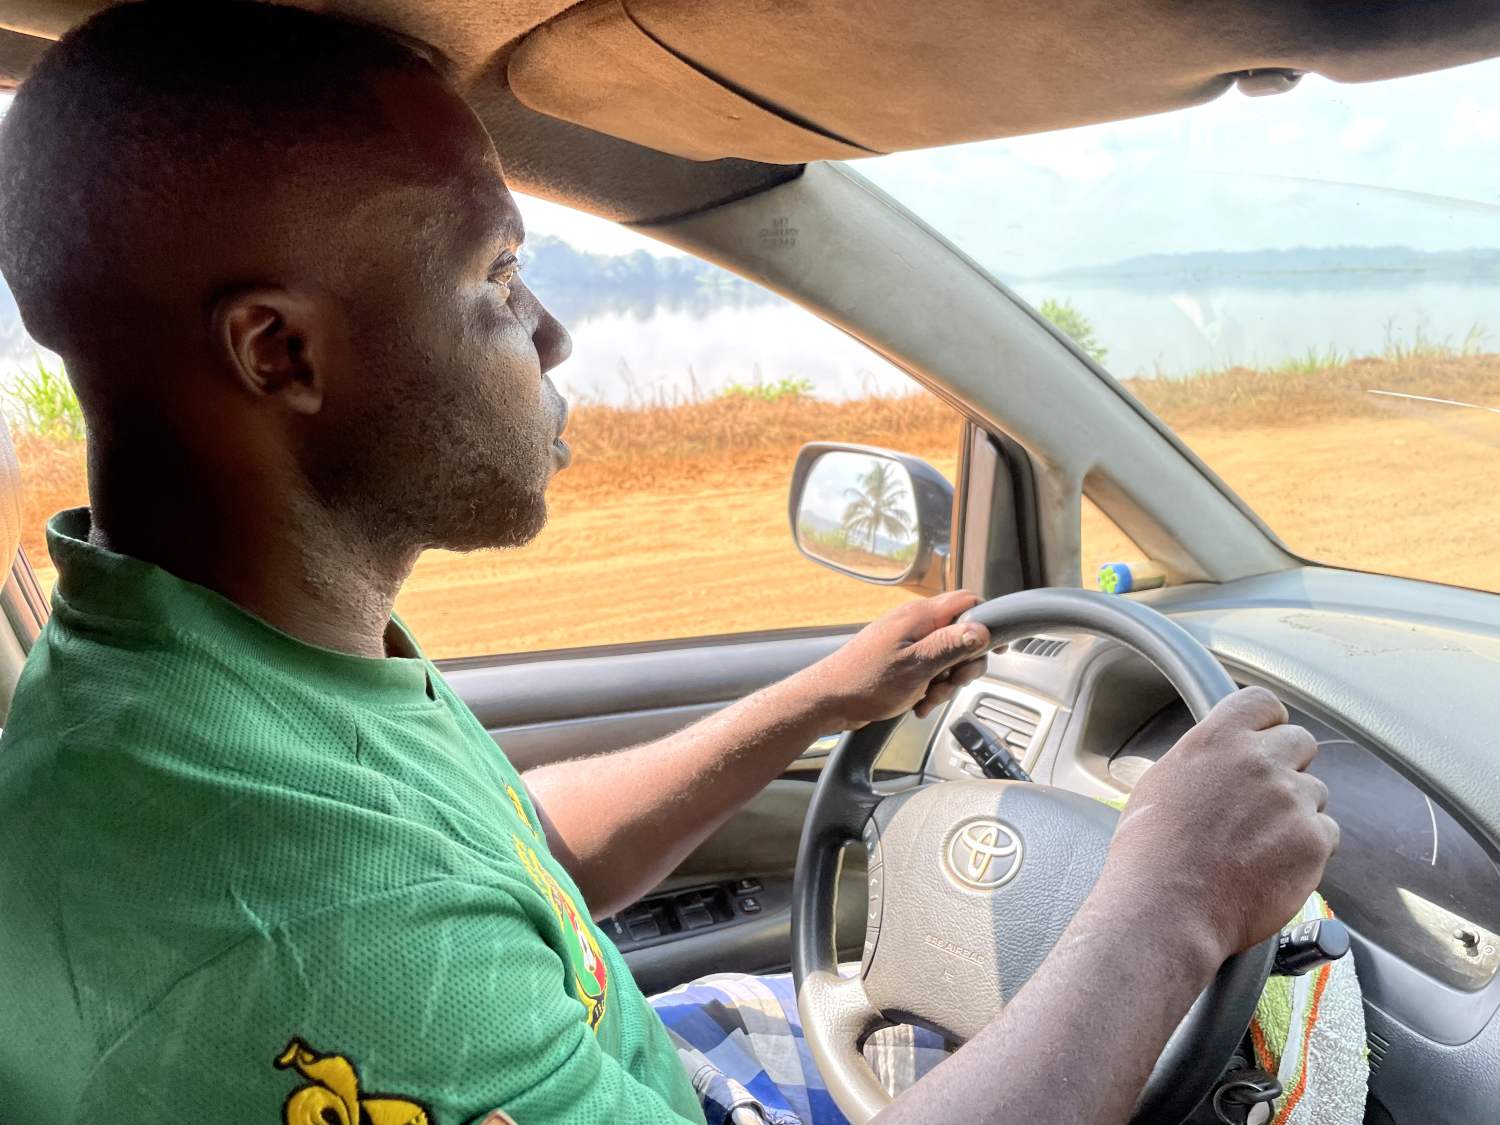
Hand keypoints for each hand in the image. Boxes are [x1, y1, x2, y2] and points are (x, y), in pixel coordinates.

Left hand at [793, 591, 992, 730]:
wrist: (828, 701)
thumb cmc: (864, 682)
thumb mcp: (916, 667)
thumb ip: (950, 646)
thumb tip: (983, 630)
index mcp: (919, 616)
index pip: (968, 602)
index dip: (988, 623)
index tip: (999, 648)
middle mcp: (915, 624)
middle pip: (961, 635)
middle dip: (963, 665)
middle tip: (951, 684)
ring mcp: (908, 643)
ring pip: (947, 657)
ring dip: (945, 682)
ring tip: (926, 698)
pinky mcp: (901, 661)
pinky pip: (929, 670)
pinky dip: (930, 688)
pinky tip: (918, 704)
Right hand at [1100, 686, 1339, 965]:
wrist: (1167, 907)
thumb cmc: (1151, 853)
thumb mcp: (1162, 782)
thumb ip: (1203, 759)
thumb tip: (1220, 759)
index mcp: (1216, 740)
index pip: (1263, 703)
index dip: (1268, 723)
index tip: (1264, 739)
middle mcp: (1258, 761)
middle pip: (1301, 742)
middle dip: (1289, 766)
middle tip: (1265, 799)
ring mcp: (1291, 799)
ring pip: (1315, 792)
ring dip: (1297, 812)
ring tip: (1260, 844)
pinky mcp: (1313, 840)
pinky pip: (1327, 833)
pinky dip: (1307, 849)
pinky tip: (1273, 865)